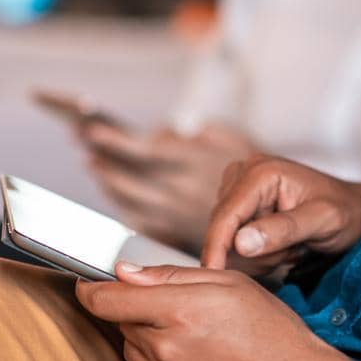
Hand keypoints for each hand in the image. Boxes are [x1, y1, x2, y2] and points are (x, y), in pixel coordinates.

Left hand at [74, 263, 339, 360]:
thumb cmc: (272, 332)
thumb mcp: (229, 284)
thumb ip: (169, 277)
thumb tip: (125, 272)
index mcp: (178, 312)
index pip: (106, 300)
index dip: (92, 289)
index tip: (89, 284)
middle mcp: (165, 352)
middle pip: (122, 325)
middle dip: (139, 313)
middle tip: (179, 311)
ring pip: (135, 352)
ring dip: (152, 341)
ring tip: (196, 339)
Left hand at [82, 122, 254, 252]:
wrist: (280, 214)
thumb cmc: (257, 169)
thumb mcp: (234, 137)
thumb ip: (201, 131)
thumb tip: (171, 130)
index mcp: (194, 165)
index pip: (145, 152)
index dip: (116, 141)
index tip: (92, 129)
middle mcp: (182, 192)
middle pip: (129, 178)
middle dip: (104, 158)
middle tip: (80, 137)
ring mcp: (178, 215)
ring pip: (131, 201)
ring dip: (109, 180)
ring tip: (93, 161)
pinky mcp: (179, 232)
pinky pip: (142, 220)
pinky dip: (125, 203)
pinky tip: (116, 190)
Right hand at [202, 156, 360, 276]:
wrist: (355, 210)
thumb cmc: (346, 213)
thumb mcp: (323, 222)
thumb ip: (284, 230)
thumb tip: (240, 242)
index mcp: (262, 171)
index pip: (226, 215)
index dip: (216, 247)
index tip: (212, 276)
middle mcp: (245, 172)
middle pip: (223, 227)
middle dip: (255, 251)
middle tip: (294, 251)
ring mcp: (240, 186)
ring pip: (229, 237)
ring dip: (260, 253)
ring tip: (293, 246)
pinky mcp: (241, 202)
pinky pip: (235, 239)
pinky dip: (259, 251)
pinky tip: (284, 245)